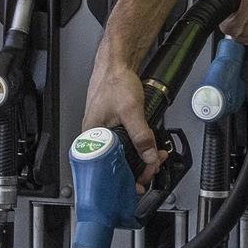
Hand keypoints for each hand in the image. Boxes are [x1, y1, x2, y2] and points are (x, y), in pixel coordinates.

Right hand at [81, 52, 162, 189]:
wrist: (117, 62)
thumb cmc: (114, 81)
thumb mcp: (131, 111)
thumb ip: (141, 135)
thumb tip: (149, 156)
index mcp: (92, 137)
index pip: (106, 168)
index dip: (125, 178)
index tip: (138, 184)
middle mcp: (95, 137)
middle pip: (117, 162)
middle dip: (139, 166)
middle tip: (154, 165)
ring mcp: (105, 131)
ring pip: (123, 153)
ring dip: (141, 156)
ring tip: (155, 155)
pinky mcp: (114, 125)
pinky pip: (126, 143)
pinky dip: (139, 146)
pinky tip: (149, 146)